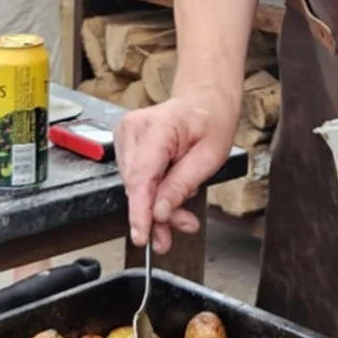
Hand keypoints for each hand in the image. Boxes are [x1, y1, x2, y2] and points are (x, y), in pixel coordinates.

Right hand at [115, 85, 238, 252]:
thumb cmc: (211, 121)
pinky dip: (152, 194)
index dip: (140, 211)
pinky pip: (136, 180)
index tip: (142, 235)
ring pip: (134, 187)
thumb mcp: (210, 156)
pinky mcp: (125, 145)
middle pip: (136, 186)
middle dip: (156, 214)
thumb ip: (182, 185)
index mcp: (158, 125)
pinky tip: (170, 198)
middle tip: (181, 226)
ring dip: (156, 207)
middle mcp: (134, 128)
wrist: (205, 102)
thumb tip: (159, 213)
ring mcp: (126, 135)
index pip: (141, 176)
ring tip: (181, 215)